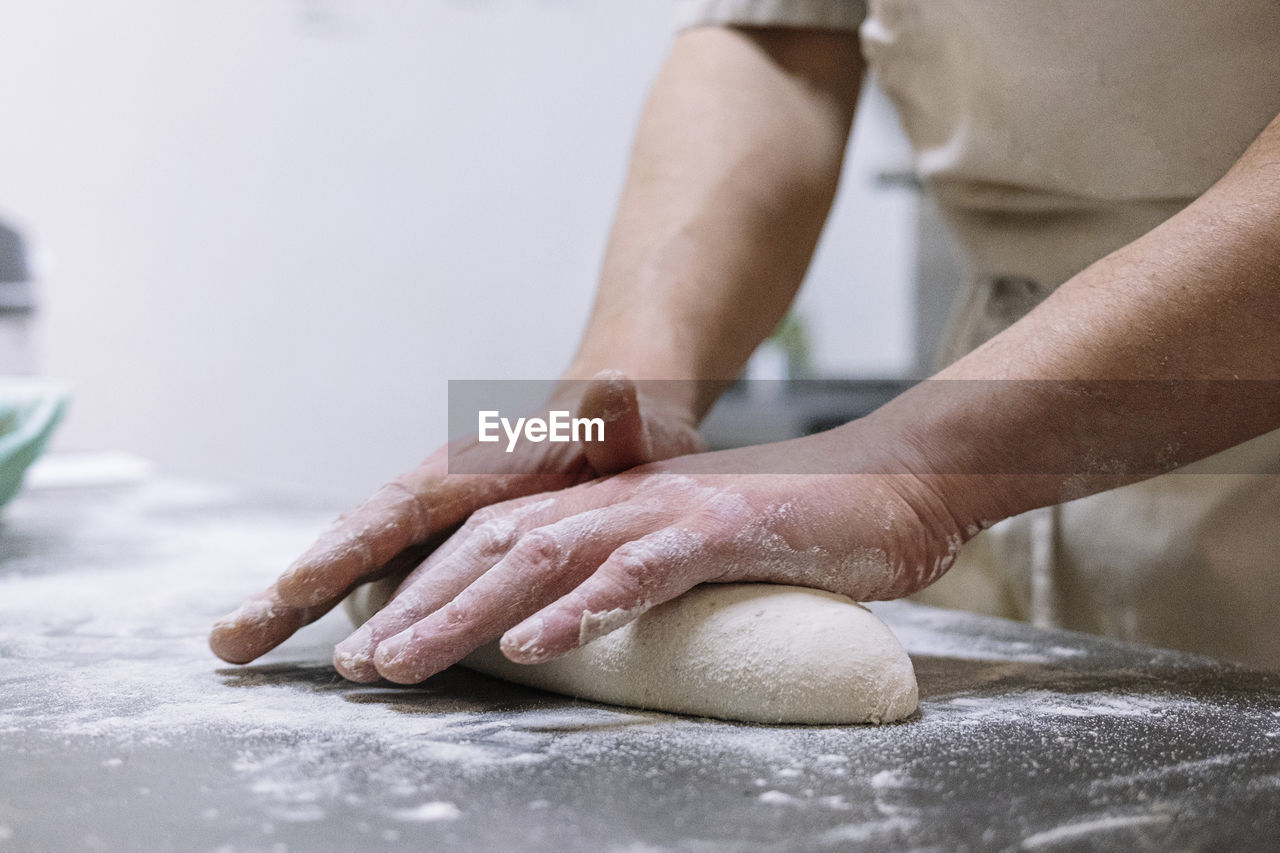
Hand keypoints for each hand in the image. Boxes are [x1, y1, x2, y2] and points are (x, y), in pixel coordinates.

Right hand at [208, 372, 702, 664]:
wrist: (616, 420)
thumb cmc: (619, 426)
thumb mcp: (622, 422)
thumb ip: (612, 417)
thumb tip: (612, 389)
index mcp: (475, 468)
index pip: (404, 509)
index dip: (353, 547)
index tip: (301, 582)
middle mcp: (439, 496)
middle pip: (355, 543)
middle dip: (291, 590)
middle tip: (227, 639)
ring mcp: (435, 527)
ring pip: (358, 566)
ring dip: (296, 606)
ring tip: (232, 647)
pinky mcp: (445, 550)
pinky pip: (386, 582)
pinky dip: (343, 611)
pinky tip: (305, 647)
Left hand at [331, 423, 969, 683]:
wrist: (893, 481)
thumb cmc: (793, 529)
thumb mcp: (692, 554)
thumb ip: (631, 577)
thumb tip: (569, 624)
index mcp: (609, 509)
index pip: (497, 548)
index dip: (428, 595)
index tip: (371, 649)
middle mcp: (622, 501)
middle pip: (495, 550)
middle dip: (419, 608)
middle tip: (356, 666)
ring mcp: (667, 510)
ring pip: (543, 557)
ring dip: (466, 612)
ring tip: (402, 662)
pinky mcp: (721, 530)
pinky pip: (639, 572)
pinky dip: (582, 610)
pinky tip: (533, 646)